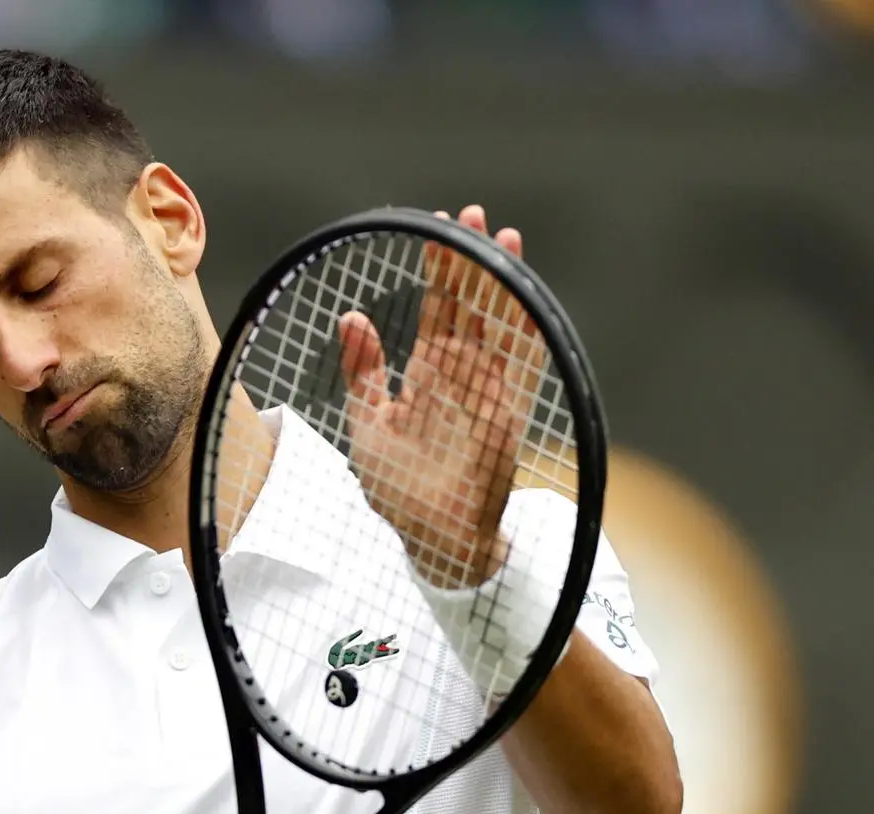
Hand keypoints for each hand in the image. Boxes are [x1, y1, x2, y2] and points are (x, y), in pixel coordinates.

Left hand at [339, 204, 548, 589]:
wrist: (433, 539)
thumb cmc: (398, 491)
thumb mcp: (368, 427)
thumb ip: (364, 374)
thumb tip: (349, 315)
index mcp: (426, 376)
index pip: (435, 312)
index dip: (436, 272)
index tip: (433, 228)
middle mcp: (460, 376)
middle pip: (469, 306)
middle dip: (469, 261)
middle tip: (468, 213)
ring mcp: (487, 391)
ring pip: (497, 323)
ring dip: (499, 281)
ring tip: (500, 234)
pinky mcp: (508, 411)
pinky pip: (520, 362)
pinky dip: (524, 327)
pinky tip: (523, 292)